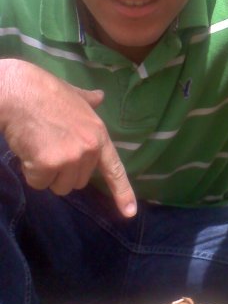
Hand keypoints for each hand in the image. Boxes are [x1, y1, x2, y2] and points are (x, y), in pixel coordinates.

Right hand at [0, 59, 136, 217]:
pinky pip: (39, 183)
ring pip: (58, 186)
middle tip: (50, 144)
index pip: (114, 168)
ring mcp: (71, 157)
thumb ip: (89, 101)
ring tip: (39, 145)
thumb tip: (99, 96)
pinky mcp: (49, 164)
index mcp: (99, 134)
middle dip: (63, 170)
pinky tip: (29, 149)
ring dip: (46, 173)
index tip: (130, 212)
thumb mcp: (75, 96)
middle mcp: (90, 148)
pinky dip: (31, 171)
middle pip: (78, 181)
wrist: (20, 91)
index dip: (122, 192)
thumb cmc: (45, 92)